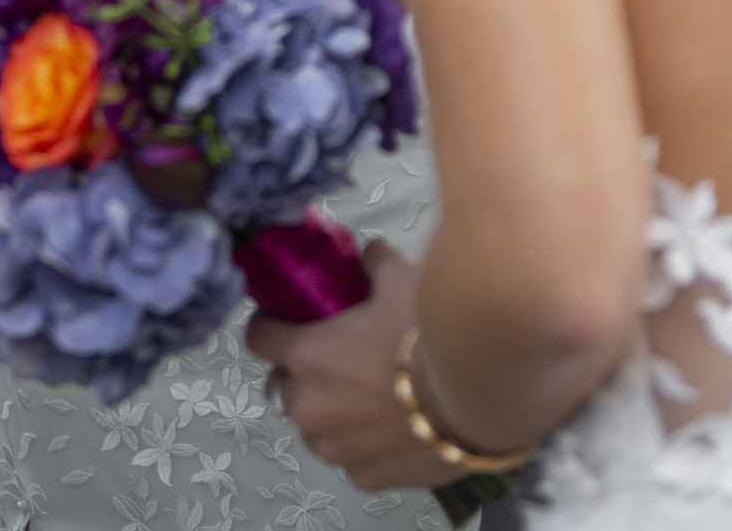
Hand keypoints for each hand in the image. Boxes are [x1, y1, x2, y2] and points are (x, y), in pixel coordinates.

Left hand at [247, 240, 462, 490]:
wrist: (474, 396)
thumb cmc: (427, 331)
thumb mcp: (400, 276)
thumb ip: (373, 260)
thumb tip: (367, 256)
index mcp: (305, 356)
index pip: (257, 337)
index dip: (272, 323)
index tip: (291, 317)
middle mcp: (308, 407)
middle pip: (286, 384)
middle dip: (305, 370)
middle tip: (343, 352)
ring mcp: (335, 448)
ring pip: (316, 424)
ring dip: (332, 408)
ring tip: (373, 391)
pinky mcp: (364, 476)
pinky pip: (352, 454)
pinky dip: (364, 440)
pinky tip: (395, 422)